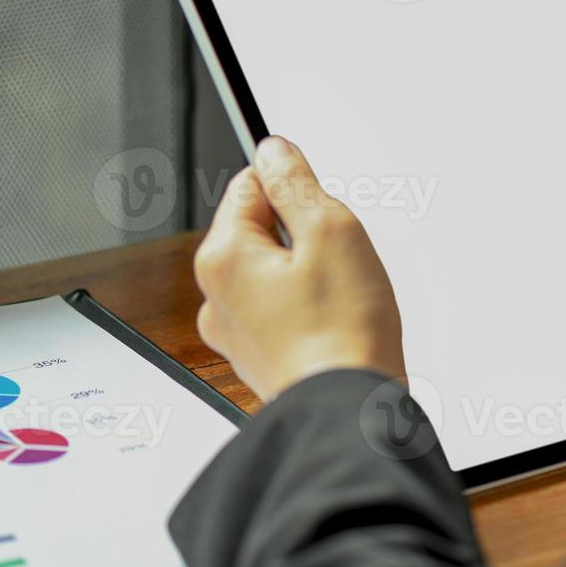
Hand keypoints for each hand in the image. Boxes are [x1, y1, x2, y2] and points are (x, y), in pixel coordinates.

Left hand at [193, 137, 406, 401]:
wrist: (350, 414)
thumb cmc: (343, 334)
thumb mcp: (331, 231)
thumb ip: (297, 183)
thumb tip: (274, 152)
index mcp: (223, 257)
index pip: (250, 185)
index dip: (296, 189)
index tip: (323, 208)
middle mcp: (215, 297)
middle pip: (262, 231)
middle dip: (305, 237)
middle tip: (340, 262)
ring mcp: (235, 333)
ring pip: (275, 273)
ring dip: (309, 275)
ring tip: (341, 299)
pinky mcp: (260, 359)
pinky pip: (283, 312)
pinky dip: (310, 311)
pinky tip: (336, 324)